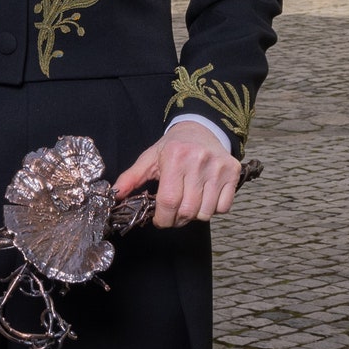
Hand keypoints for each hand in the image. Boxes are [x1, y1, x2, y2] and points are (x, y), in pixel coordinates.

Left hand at [112, 121, 241, 227]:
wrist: (202, 128)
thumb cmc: (173, 146)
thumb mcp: (150, 158)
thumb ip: (131, 178)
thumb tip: (114, 195)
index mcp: (176, 157)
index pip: (168, 202)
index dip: (162, 218)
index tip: (159, 220)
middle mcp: (199, 161)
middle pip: (188, 211)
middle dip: (177, 220)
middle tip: (173, 214)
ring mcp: (219, 168)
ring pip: (206, 212)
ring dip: (195, 216)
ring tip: (188, 203)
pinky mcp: (233, 172)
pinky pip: (223, 207)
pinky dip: (213, 209)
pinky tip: (205, 198)